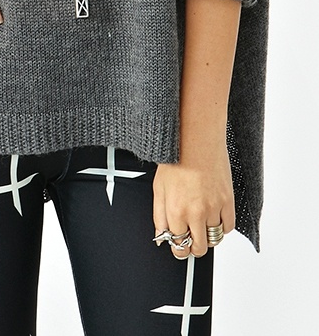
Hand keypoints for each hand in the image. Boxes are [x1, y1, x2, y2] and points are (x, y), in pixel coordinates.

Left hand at [153, 140, 234, 257]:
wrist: (196, 139)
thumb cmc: (176, 158)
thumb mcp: (159, 187)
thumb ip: (159, 215)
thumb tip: (161, 235)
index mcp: (176, 211)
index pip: (178, 245)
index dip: (177, 248)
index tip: (178, 247)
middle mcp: (196, 213)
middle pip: (198, 248)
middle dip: (192, 248)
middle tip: (190, 242)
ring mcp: (214, 208)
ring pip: (214, 239)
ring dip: (207, 238)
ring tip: (201, 228)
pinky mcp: (228, 201)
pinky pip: (228, 227)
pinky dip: (222, 227)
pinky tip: (214, 218)